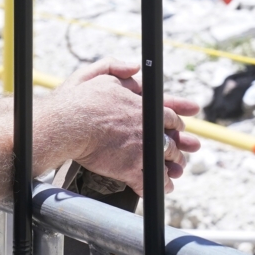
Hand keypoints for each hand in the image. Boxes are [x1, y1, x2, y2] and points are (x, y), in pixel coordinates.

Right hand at [48, 59, 201, 194]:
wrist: (67, 126)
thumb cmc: (78, 100)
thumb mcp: (96, 74)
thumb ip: (116, 67)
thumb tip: (135, 67)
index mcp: (143, 106)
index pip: (168, 114)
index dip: (177, 120)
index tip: (181, 126)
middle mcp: (147, 128)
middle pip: (171, 139)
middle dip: (180, 145)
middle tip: (187, 150)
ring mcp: (141, 150)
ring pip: (164, 160)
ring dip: (172, 166)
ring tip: (176, 171)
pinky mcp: (131, 170)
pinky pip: (151, 181)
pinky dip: (159, 185)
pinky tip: (163, 187)